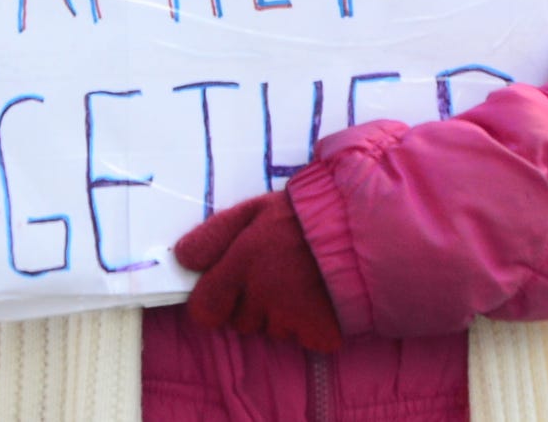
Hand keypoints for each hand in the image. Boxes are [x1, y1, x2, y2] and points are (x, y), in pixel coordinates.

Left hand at [172, 190, 344, 352]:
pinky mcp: (320, 333)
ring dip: (283, 314)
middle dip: (253, 304)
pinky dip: (312, 325)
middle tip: (278, 274)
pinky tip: (322, 298)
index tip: (227, 289)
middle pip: (241, 322)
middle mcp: (262, 294)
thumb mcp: (254, 210)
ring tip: (305, 281)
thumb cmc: (306, 214)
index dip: (213, 302)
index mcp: (241, 262)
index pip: (204, 310)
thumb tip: (181, 259)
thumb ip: (214, 236)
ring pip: (273, 330)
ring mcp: (291, 317)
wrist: (366, 226)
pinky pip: (304, 339)